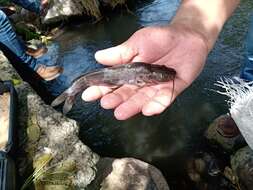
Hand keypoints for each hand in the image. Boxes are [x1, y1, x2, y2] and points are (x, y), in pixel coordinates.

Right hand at [82, 24, 208, 119]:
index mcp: (129, 71)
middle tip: (106, 104)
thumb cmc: (161, 38)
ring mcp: (155, 87)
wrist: (188, 37)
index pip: (112, 82)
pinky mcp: (171, 90)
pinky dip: (157, 105)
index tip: (88, 95)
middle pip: (126, 93)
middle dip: (116, 99)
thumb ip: (120, 53)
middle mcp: (140, 82)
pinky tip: (148, 109)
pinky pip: (164, 100)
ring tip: (120, 113)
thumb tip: (98, 57)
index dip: (100, 89)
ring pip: (142, 100)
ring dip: (132, 107)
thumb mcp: (138, 42)